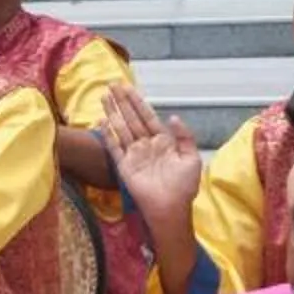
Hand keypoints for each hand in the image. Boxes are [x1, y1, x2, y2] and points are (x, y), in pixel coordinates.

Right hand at [101, 83, 201, 226]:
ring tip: (104, 97)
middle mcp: (146, 144)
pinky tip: (102, 122)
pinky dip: (108, 135)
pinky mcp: (124, 166)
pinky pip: (114, 148)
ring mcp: (133, 154)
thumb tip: (172, 117)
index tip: (128, 88)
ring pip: (121, 128)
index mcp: (163, 141)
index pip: (147, 116)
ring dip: (113, 112)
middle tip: (112, 84)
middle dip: (122, 101)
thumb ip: (184, 137)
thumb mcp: (191, 158)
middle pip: (131, 118)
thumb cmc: (184, 186)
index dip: (138, 102)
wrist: (171, 208)